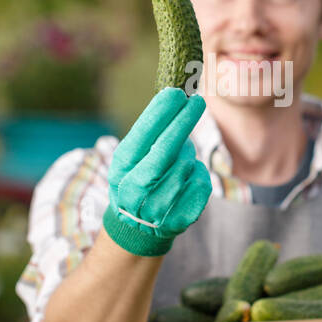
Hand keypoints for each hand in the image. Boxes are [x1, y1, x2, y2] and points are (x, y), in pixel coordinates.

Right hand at [101, 88, 211, 256]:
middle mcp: (135, 190)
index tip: (177, 93)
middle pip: (165, 152)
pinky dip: (198, 174)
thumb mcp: (132, 158)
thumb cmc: (137, 179)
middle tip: (198, 101)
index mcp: (120, 170)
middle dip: (183, 123)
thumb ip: (149, 134)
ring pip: (186, 165)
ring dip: (187, 154)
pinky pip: (201, 182)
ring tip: (178, 158)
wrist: (136, 228)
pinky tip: (186, 178)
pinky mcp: (181, 219)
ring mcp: (158, 208)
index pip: (141, 138)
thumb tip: (175, 97)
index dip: (160, 115)